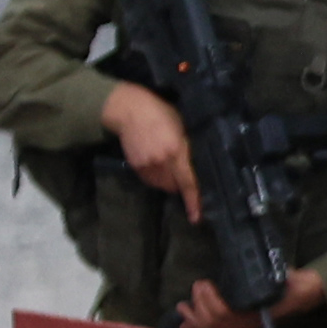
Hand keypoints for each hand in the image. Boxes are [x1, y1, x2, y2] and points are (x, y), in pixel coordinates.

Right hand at [103, 79, 195, 208]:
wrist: (130, 110)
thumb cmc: (161, 114)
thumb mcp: (182, 127)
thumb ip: (187, 148)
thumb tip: (193, 166)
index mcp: (177, 151)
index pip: (188, 182)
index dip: (194, 201)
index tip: (196, 217)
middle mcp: (162, 162)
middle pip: (174, 187)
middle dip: (180, 185)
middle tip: (182, 172)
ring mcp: (147, 165)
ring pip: (162, 185)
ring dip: (168, 181)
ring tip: (167, 164)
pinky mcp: (136, 166)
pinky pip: (150, 180)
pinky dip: (156, 177)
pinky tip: (157, 162)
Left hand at [185, 265, 321, 327]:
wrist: (302, 295)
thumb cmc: (296, 287)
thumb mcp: (293, 280)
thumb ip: (285, 278)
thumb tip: (280, 275)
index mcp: (257, 315)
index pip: (227, 315)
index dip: (210, 301)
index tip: (206, 282)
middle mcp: (246, 325)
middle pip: (213, 323)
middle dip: (199, 305)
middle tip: (197, 285)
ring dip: (193, 319)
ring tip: (183, 306)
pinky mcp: (235, 327)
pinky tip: (185, 325)